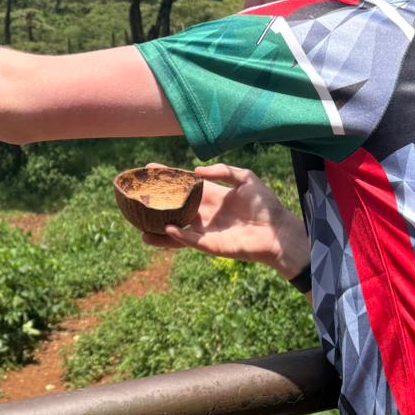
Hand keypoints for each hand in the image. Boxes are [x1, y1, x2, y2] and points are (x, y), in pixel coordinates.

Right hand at [143, 164, 310, 278]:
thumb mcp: (246, 178)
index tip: (149, 169)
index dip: (167, 178)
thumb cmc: (266, 206)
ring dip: (158, 229)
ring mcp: (206, 231)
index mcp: (212, 196)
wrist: (278, 231)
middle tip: (136, 194)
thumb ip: (223, 171)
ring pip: (176, 230)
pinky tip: (167, 229)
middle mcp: (205, 214)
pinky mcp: (210, 245)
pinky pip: (190, 241)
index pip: (184, 185)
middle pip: (174, 207)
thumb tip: (196, 171)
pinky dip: (178, 237)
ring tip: (139, 226)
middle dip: (156, 202)